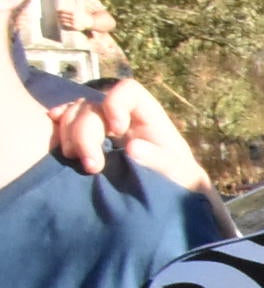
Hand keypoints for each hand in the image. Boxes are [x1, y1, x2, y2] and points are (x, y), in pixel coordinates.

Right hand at [49, 79, 211, 193]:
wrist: (170, 197)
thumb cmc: (180, 181)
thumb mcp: (182, 175)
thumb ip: (162, 161)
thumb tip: (132, 147)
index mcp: (148, 116)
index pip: (128, 90)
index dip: (116, 104)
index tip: (117, 131)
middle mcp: (122, 116)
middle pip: (94, 106)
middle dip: (85, 134)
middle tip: (91, 167)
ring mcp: (102, 125)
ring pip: (75, 113)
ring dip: (69, 135)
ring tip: (75, 160)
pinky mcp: (88, 139)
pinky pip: (65, 123)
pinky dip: (58, 128)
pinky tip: (56, 141)